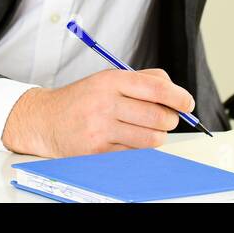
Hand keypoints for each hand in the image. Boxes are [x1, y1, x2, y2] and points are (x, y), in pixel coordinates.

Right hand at [1, 69, 194, 156]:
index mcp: (111, 80)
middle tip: (168, 119)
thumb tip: (175, 91)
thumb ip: (142, 80)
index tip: (188, 103)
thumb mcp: (108, 79)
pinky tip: (130, 141)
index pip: (155, 88)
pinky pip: (134, 153)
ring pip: (150, 139)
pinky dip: (139, 149)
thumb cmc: (82, 99)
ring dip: (158, 137)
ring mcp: (101, 128)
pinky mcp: (98, 151)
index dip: (178, 97)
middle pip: (157, 115)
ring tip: (151, 131)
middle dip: (170, 120)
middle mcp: (106, 102)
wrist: (45, 119)